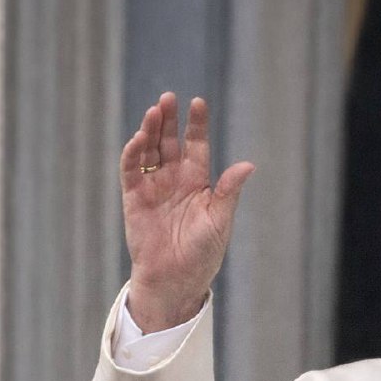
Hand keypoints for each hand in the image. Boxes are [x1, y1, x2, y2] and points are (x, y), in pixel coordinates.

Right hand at [121, 92, 254, 331]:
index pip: (196, 145)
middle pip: (169, 141)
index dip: (196, 125)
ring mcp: (153, 187)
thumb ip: (229, 192)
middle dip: (169, 120)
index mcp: (197, 182)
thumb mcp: (220, 222)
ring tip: (154, 111)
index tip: (198, 103)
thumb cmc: (202, 255)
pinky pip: (131, 170)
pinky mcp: (134, 198)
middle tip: (169, 99)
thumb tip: (249, 166)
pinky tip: (139, 139)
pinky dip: (133, 153)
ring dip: (150, 130)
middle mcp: (174, 180)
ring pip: (150, 151)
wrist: (176, 281)